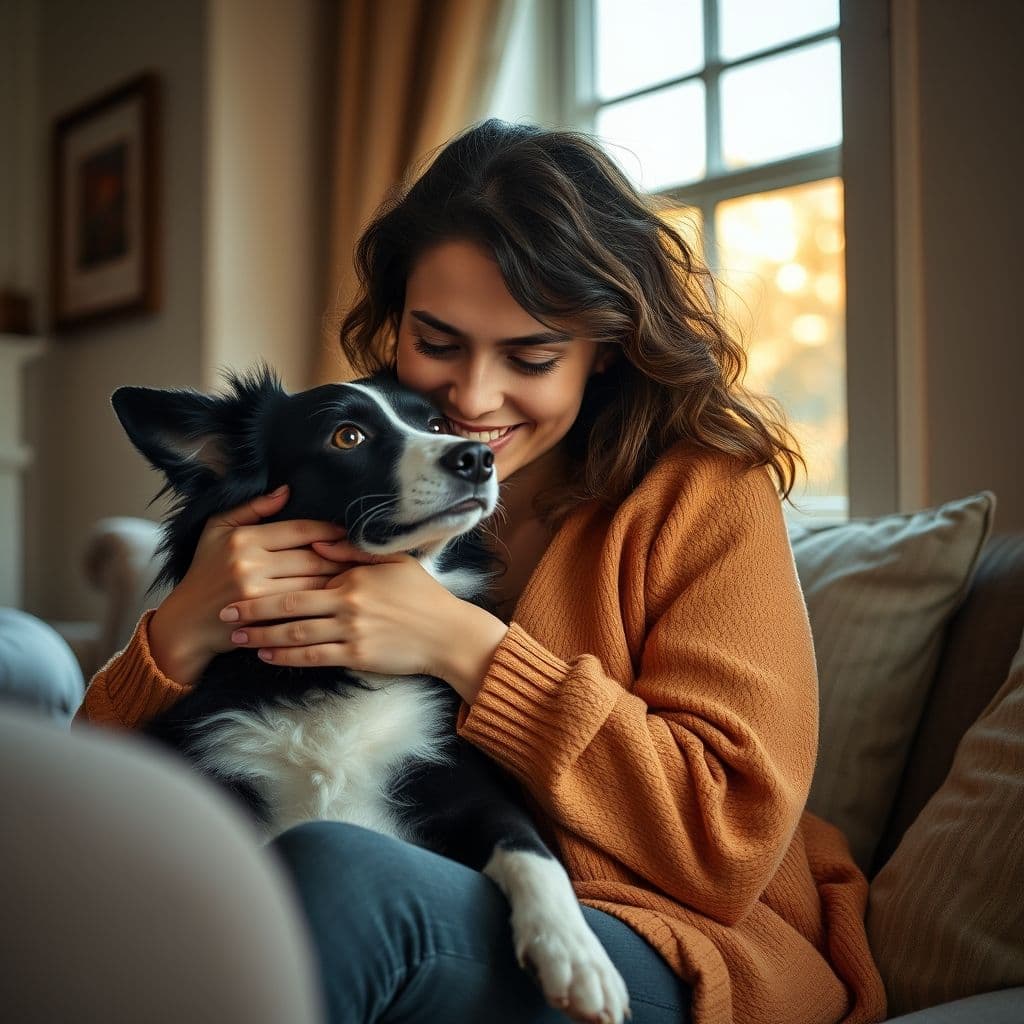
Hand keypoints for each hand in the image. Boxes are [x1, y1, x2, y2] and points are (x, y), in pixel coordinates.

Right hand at [148, 485, 346, 684]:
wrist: (188, 621)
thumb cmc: (206, 571)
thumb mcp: (218, 530)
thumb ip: (252, 509)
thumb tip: (286, 491)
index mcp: (244, 539)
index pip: (300, 530)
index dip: (329, 531)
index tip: (348, 532)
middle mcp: (250, 564)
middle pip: (312, 557)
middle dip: (341, 557)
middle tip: (363, 555)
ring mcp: (257, 593)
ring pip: (312, 583)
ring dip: (339, 580)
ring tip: (358, 575)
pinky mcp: (263, 619)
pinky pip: (304, 606)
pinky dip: (324, 601)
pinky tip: (339, 598)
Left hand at [220, 547, 509, 701]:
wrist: (448, 634)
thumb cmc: (422, 595)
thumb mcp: (393, 562)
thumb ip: (354, 550)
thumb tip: (318, 540)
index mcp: (353, 577)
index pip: (303, 575)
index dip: (271, 578)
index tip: (243, 578)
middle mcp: (348, 603)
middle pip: (289, 605)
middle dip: (253, 608)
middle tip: (224, 609)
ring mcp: (351, 632)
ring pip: (295, 634)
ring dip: (262, 635)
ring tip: (237, 635)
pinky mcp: (357, 656)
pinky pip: (313, 656)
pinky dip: (286, 656)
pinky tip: (267, 654)